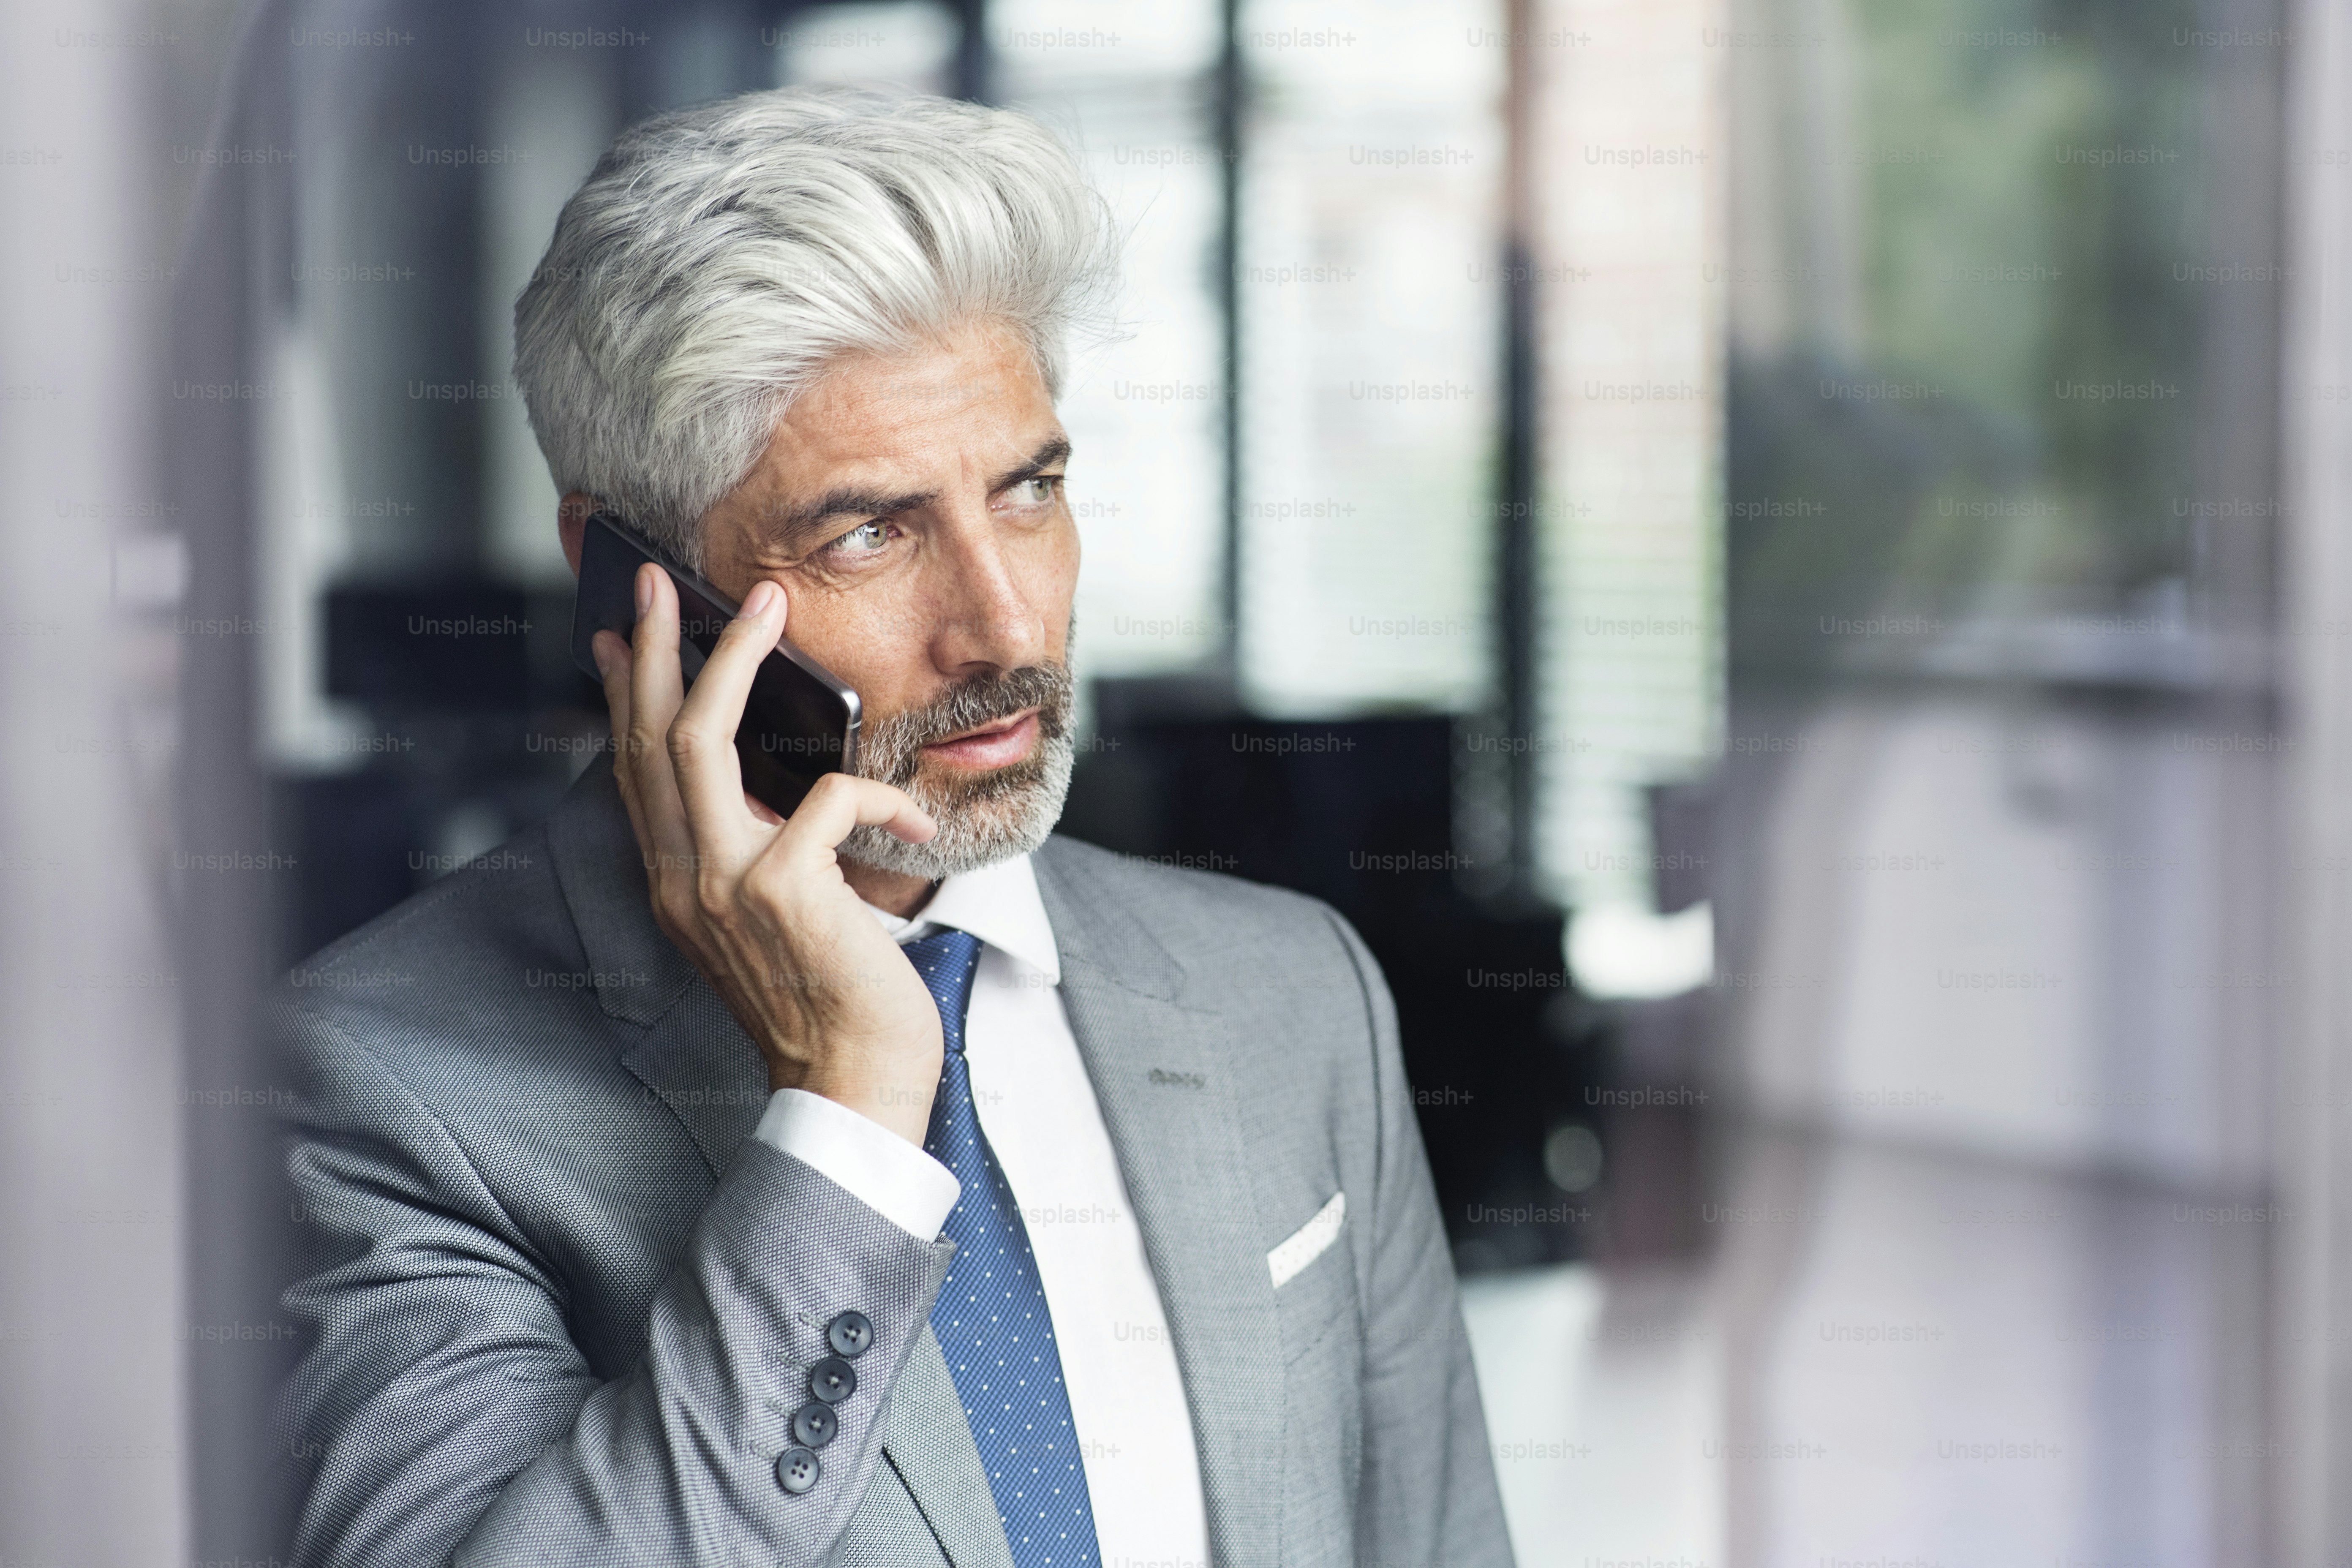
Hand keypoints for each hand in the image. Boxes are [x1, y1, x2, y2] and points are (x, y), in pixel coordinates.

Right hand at [594, 564, 945, 1143]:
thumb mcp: (774, 915)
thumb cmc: (832, 998)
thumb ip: (758, 851)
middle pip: (647, 736)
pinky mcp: (783, 890)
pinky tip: (916, 818)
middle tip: (656, 581)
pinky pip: (830, 798)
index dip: (621, 695)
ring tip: (761, 607)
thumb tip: (771, 784)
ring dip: (730, 662)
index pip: (633, 770)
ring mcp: (725, 883)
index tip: (612, 633)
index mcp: (679, 884)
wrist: (853, 1086)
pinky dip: (881, 797)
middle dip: (649, 649)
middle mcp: (685, 880)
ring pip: (702, 739)